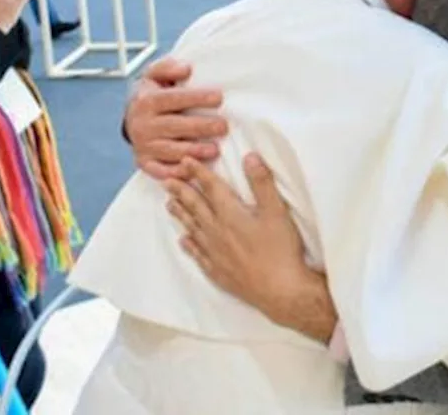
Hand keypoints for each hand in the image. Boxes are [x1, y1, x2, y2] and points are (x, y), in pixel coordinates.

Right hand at [124, 57, 226, 178]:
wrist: (131, 118)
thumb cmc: (151, 94)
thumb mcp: (154, 75)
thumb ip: (168, 68)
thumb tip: (185, 69)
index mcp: (146, 101)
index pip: (174, 99)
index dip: (196, 98)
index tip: (219, 97)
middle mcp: (142, 125)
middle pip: (174, 126)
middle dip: (200, 127)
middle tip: (223, 126)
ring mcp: (143, 145)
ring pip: (169, 151)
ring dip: (193, 151)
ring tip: (214, 150)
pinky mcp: (144, 162)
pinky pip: (160, 171)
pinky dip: (176, 173)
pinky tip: (193, 172)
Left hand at [165, 155, 328, 332]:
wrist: (280, 291)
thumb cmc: (281, 250)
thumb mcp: (277, 212)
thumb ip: (262, 183)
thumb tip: (250, 156)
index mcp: (230, 214)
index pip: (211, 188)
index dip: (198, 172)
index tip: (185, 161)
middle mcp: (217, 232)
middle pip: (195, 206)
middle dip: (181, 191)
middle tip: (166, 180)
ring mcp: (215, 253)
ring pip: (193, 228)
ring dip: (181, 214)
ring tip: (169, 203)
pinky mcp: (218, 271)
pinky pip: (197, 254)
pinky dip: (189, 244)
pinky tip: (184, 240)